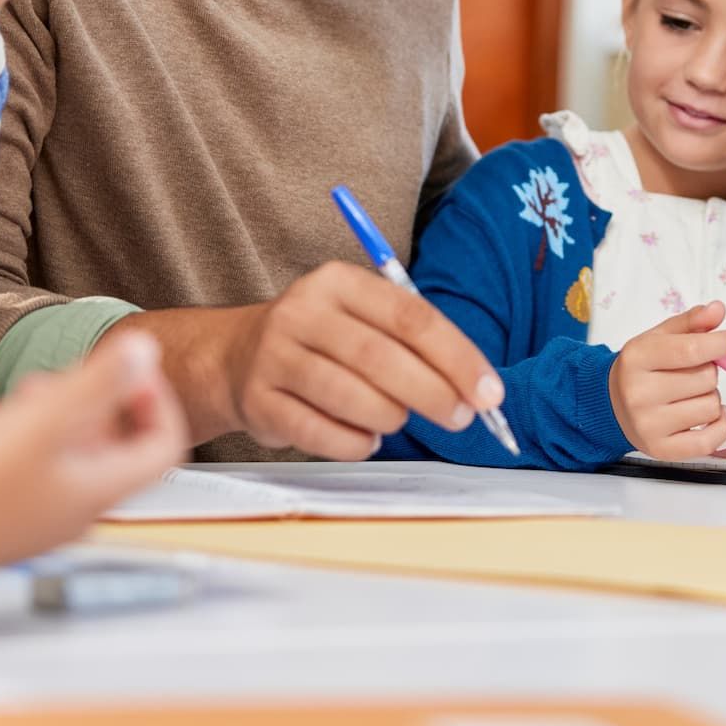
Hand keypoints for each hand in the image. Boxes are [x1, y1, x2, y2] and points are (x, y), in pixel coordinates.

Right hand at [0, 330, 187, 568]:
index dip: (157, 402)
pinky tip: (3, 420)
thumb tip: (146, 350)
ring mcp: (42, 521)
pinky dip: (36, 439)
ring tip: (34, 390)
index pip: (163, 446)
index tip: (128, 372)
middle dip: (103, 402)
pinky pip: (41, 472)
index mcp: (100, 490)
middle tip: (74, 375)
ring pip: (76, 458)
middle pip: (119, 450)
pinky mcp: (7, 520)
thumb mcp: (42, 418)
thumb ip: (98, 381)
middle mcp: (79, 513)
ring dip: (66, 417)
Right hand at [200, 263, 505, 459]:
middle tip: (460, 417)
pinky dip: (354, 443)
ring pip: (348, 395)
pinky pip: (317, 432)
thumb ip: (414, 343)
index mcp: (339, 282)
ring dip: (389, 417)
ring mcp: (275, 356)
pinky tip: (366, 439)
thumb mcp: (362, 317)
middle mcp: (303, 312)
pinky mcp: (258, 401)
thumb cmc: (324, 342)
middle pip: (380, 356)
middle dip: (432, 392)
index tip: (489, 392)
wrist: (236, 358)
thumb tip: (477, 388)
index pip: (411, 317)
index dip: (457, 357)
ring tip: (399, 421)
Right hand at [607, 302, 725, 459]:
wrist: (611, 404)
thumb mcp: (660, 337)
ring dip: (712, 398)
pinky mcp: (661, 449)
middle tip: (693, 373)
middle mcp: (638, 393)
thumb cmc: (643, 368)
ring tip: (691, 395)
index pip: (690, 350)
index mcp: (637, 358)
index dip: (720, 343)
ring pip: (712, 407)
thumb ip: (691, 322)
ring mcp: (648, 425)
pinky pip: (710, 440)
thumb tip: (718, 310)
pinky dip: (721, 425)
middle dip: (710, 371)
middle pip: (706, 378)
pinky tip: (711, 415)